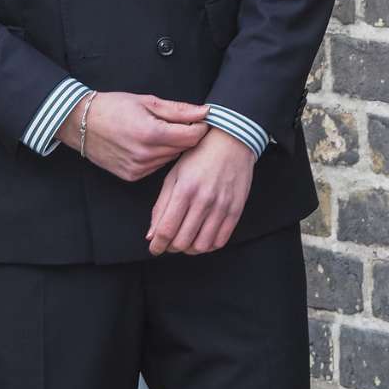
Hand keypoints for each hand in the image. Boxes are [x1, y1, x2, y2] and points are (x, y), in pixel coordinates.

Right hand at [55, 91, 210, 181]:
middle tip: (183, 123)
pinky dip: (158, 156)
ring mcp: (139, 168)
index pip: (192, 136)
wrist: (81, 123)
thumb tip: (204, 112)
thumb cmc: (113, 107)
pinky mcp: (132, 176)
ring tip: (163, 132)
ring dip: (173, 147)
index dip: (200, 126)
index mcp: (151, 133)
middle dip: (188, 136)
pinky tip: (149, 144)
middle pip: (184, 149)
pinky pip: (156, 167)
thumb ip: (178, 110)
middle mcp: (146, 155)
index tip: (200, 119)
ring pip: (171, 159)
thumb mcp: (147, 101)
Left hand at [146, 125, 254, 256]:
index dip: (157, 245)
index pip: (166, 229)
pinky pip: (221, 240)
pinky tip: (201, 237)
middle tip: (168, 243)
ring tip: (185, 241)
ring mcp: (222, 206)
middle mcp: (204, 200)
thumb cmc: (198, 155)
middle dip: (171, 247)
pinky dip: (208, 245)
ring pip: (202, 245)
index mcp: (184, 189)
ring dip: (189, 249)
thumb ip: (162, 205)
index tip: (154, 248)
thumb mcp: (174, 174)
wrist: (232, 140)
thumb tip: (152, 235)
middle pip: (183, 242)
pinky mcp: (236, 210)